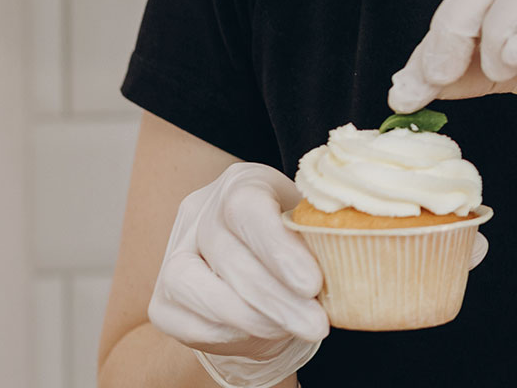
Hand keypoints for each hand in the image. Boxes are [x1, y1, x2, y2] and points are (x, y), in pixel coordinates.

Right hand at [147, 162, 325, 387]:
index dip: (277, 248)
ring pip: (197, 287)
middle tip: (316, 324)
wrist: (260, 275)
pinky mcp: (163, 299)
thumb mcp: (314, 226)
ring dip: (252, 317)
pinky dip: (228, 334)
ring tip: (296, 330)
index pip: (247, 207)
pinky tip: (265, 334)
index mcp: (241, 182)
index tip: (313, 284)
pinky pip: (188, 321)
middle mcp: (200, 212)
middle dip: (276, 298)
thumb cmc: (297, 244)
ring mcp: (175, 254)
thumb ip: (323, 233)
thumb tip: (353, 252)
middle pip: (228, 254)